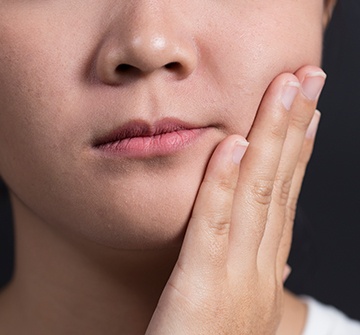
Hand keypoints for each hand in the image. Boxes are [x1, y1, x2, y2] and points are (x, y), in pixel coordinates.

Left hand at [145, 66, 324, 334]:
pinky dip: (223, 184)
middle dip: (295, 127)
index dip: (299, 152)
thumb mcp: (248, 314)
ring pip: (257, 194)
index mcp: (266, 271)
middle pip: (280, 184)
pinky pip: (213, 226)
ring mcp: (236, 277)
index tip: (308, 114)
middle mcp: (260, 268)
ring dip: (271, 139)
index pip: (286, 199)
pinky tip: (232, 146)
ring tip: (283, 92)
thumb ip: (265, 284)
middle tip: (307, 79)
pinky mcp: (203, 287)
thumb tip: (287, 272)